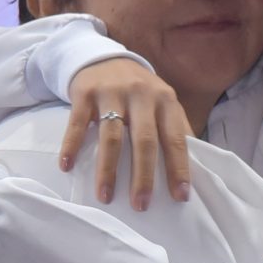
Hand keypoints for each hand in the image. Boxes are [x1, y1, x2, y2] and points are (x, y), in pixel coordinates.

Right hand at [61, 56, 190, 209]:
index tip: (180, 197)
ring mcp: (112, 92)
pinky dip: (71, 146)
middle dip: (143, 176)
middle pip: (144, 141)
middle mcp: (141, 95)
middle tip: (141, 205)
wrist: (103, 57)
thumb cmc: (138, 91)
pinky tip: (67, 166)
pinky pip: (77, 124)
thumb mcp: (162, 102)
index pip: (175, 138)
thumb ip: (175, 128)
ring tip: (105, 196)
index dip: (179, 168)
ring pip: (111, 136)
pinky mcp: (85, 93)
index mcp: (165, 100)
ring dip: (108, 170)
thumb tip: (195, 166)